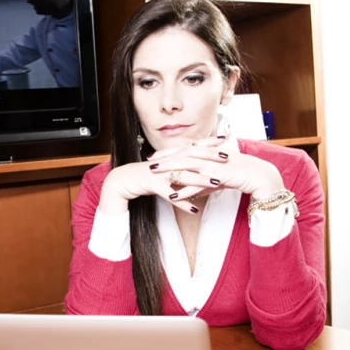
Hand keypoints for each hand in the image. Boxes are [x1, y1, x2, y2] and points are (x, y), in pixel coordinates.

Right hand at [99, 137, 226, 214]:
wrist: (121, 182)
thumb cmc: (144, 177)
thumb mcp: (163, 170)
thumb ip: (177, 169)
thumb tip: (193, 169)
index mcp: (169, 157)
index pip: (191, 146)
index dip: (207, 142)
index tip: (224, 139)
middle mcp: (166, 162)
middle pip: (190, 157)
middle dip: (209, 156)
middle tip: (227, 157)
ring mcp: (159, 173)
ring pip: (182, 176)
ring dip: (200, 180)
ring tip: (216, 184)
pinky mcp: (152, 184)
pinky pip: (169, 195)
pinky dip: (182, 202)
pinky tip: (194, 209)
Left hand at [148, 141, 283, 199]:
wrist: (259, 176)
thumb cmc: (240, 175)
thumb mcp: (219, 177)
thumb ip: (205, 182)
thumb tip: (193, 191)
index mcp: (209, 153)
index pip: (185, 150)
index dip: (169, 152)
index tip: (155, 156)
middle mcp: (209, 156)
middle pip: (182, 155)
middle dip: (164, 158)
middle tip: (148, 162)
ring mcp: (213, 165)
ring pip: (186, 166)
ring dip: (169, 169)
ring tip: (154, 174)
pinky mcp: (218, 176)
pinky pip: (198, 183)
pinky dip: (185, 190)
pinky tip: (173, 196)